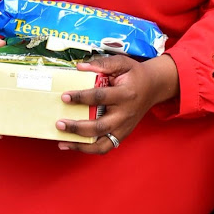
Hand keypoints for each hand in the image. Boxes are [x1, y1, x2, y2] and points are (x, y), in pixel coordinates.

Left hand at [55, 53, 177, 153]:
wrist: (154, 87)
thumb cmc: (135, 75)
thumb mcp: (122, 63)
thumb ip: (102, 63)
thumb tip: (79, 67)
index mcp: (125, 94)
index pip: (100, 97)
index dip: (81, 97)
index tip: (64, 96)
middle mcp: (125, 114)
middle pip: (100, 126)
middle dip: (77, 127)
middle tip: (59, 123)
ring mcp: (125, 127)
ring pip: (102, 143)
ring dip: (81, 145)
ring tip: (63, 141)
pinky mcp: (123, 134)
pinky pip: (105, 147)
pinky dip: (88, 149)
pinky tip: (72, 145)